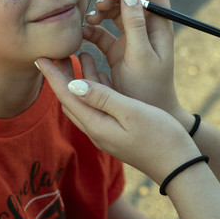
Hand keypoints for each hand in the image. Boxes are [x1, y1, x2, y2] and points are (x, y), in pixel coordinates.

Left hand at [36, 57, 198, 183]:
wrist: (180, 165)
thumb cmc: (161, 137)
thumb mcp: (132, 112)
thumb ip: (103, 98)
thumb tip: (73, 85)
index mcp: (97, 125)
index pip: (67, 97)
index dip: (53, 76)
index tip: (40, 57)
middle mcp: (97, 131)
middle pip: (70, 100)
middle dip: (60, 76)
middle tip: (54, 53)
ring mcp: (107, 132)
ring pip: (84, 102)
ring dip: (77, 80)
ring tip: (74, 56)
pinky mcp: (118, 131)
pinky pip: (97, 106)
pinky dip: (93, 87)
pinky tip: (98, 74)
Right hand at [83, 0, 186, 122]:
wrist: (147, 115)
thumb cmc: (149, 88)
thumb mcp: (141, 55)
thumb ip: (134, 24)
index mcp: (159, 26)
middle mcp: (146, 29)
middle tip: (99, 7)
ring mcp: (131, 39)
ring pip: (114, 13)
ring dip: (99, 13)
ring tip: (89, 21)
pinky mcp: (117, 51)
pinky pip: (102, 32)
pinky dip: (91, 30)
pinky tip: (82, 35)